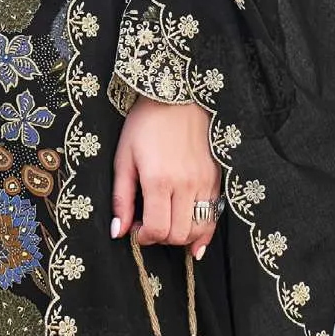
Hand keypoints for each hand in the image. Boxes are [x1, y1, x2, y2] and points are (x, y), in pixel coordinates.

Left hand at [112, 98, 222, 256]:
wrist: (178, 96)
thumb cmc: (145, 124)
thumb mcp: (124, 159)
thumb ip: (122, 199)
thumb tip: (117, 231)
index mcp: (158, 180)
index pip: (157, 230)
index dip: (144, 238)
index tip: (136, 229)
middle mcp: (186, 184)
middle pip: (179, 235)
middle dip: (162, 239)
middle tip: (150, 226)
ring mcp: (205, 182)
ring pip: (200, 228)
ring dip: (183, 236)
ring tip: (169, 224)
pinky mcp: (216, 178)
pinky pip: (214, 215)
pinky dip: (203, 228)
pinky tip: (192, 232)